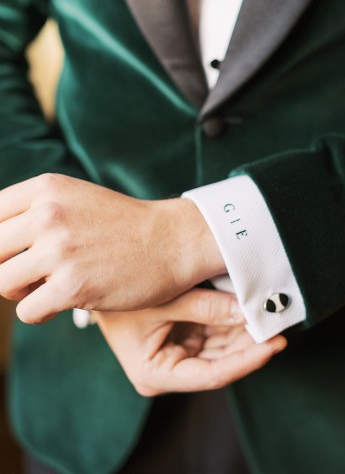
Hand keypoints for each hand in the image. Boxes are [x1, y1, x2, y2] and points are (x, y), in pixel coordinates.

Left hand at [0, 174, 224, 322]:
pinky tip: (61, 302)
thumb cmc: (122, 224)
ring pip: (1, 283)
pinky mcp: (72, 286)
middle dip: (6, 266)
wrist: (171, 240)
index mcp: (46, 188)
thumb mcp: (75, 198)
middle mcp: (47, 214)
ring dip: (20, 292)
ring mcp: (59, 250)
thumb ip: (34, 211)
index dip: (0, 241)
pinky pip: (26, 312)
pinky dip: (39, 313)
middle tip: (31, 274)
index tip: (13, 254)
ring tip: (45, 288)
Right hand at [95, 289, 286, 394]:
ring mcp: (179, 356)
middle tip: (279, 324)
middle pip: (222, 362)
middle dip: (251, 344)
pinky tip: (253, 312)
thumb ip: (205, 307)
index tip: (274, 345)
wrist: (101, 283)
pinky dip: (235, 323)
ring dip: (247, 333)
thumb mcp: (163, 302)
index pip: (212, 374)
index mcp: (156, 374)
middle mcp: (170, 371)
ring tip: (271, 315)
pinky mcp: (185, 340)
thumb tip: (245, 311)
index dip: (247, 360)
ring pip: (223, 348)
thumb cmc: (121, 297)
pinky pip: (217, 335)